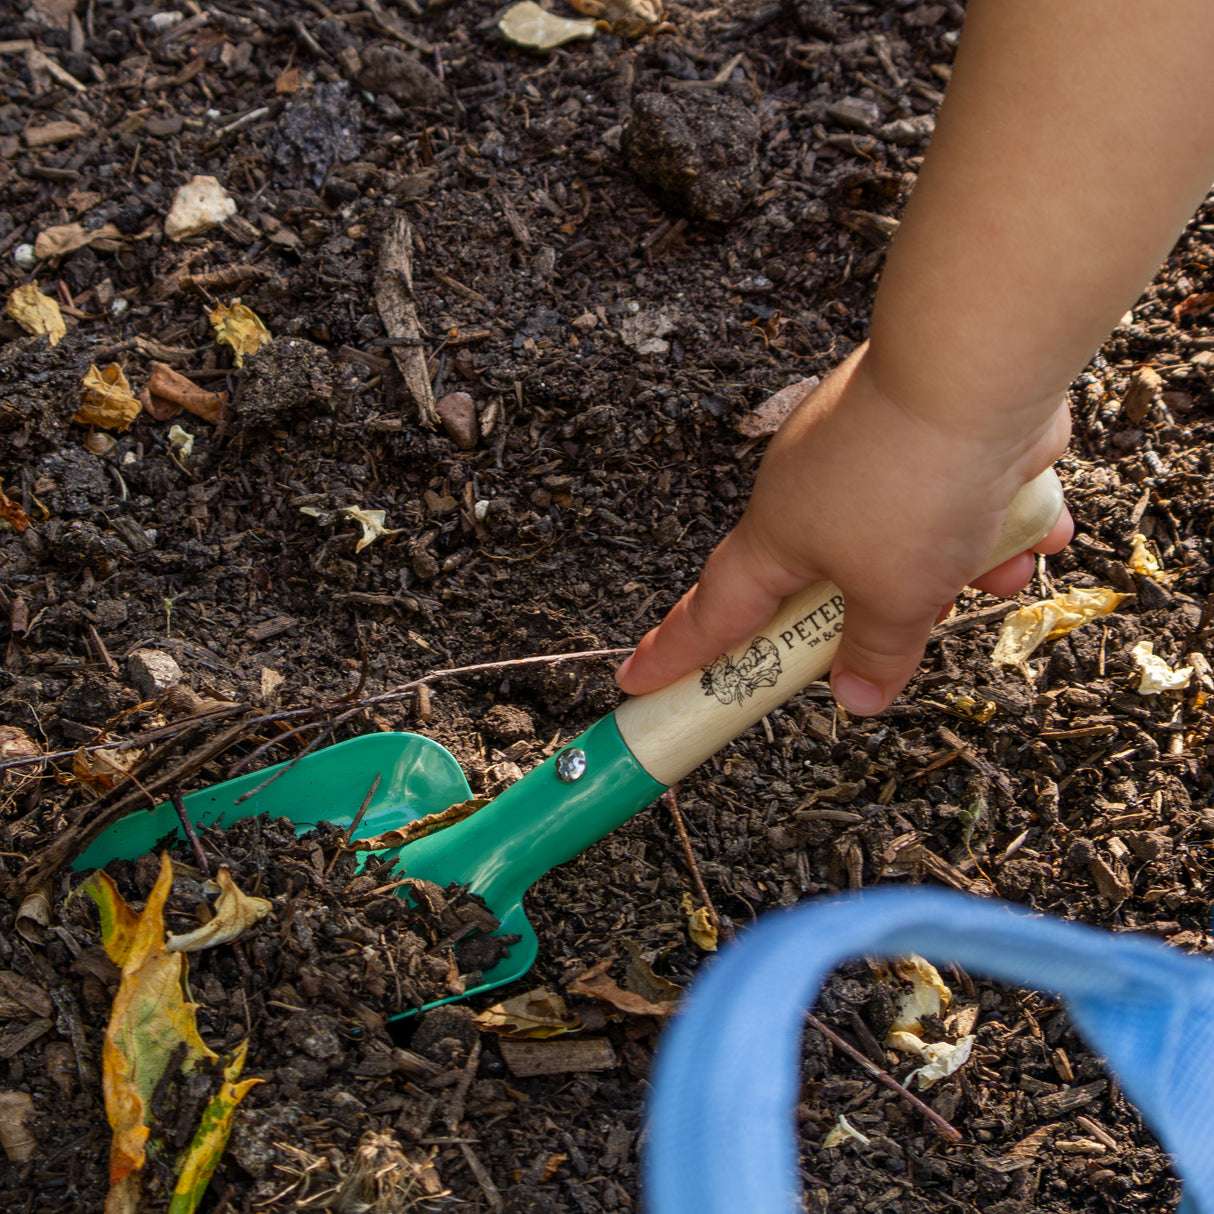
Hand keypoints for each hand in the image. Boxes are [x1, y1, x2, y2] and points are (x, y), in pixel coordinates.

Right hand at [615, 344, 1072, 713]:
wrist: (975, 364)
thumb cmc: (915, 483)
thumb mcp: (899, 595)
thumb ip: (878, 652)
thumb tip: (858, 701)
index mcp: (779, 536)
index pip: (715, 612)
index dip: (678, 653)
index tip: (637, 680)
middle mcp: (809, 493)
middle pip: (822, 581)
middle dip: (876, 613)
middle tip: (892, 641)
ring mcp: (863, 455)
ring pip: (902, 539)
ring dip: (955, 566)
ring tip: (997, 569)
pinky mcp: (920, 430)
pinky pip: (949, 496)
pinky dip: (991, 519)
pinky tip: (1032, 528)